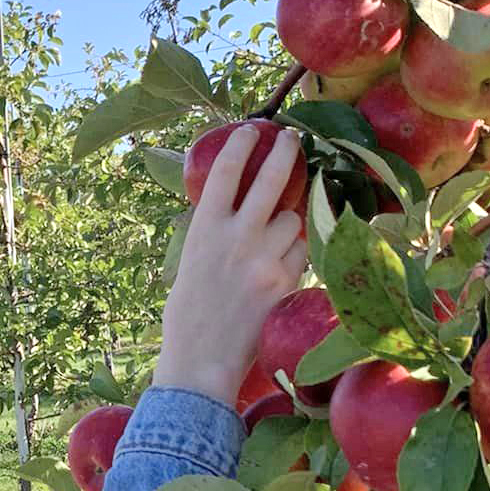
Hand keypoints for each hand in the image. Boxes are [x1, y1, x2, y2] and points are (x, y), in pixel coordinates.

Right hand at [154, 123, 308, 406]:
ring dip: (288, 224)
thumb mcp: (190, 263)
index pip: (226, 171)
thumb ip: (214, 233)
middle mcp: (236, 237)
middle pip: (271, 179)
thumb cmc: (188, 315)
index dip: (242, 144)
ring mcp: (264, 259)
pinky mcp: (284, 282)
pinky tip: (281, 270)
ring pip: (292, 220)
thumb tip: (238, 209)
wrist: (201, 361)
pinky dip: (295, 256)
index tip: (252, 129)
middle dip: (285, 152)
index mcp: (204, 229)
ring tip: (272, 244)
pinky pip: (301, 255)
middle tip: (293, 138)